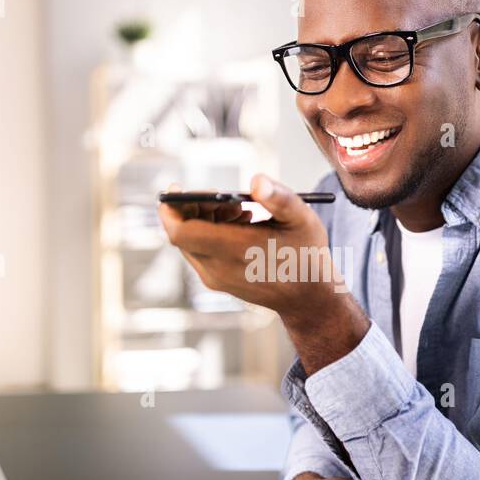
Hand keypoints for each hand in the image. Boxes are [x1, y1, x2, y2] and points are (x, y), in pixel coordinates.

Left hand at [157, 174, 343, 320]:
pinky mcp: (218, 282)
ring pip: (190, 242)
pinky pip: (200, 252)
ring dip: (205, 219)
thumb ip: (279, 198)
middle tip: (228, 199)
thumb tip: (256, 180)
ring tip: (243, 213)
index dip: (171, 208)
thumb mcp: (302, 220)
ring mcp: (215, 279)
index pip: (180, 232)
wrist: (308, 298)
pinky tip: (242, 226)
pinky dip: (210, 233)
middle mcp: (218, 269)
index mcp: (234, 251)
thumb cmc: (306, 255)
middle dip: (195, 207)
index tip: (176, 186)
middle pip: (182, 233)